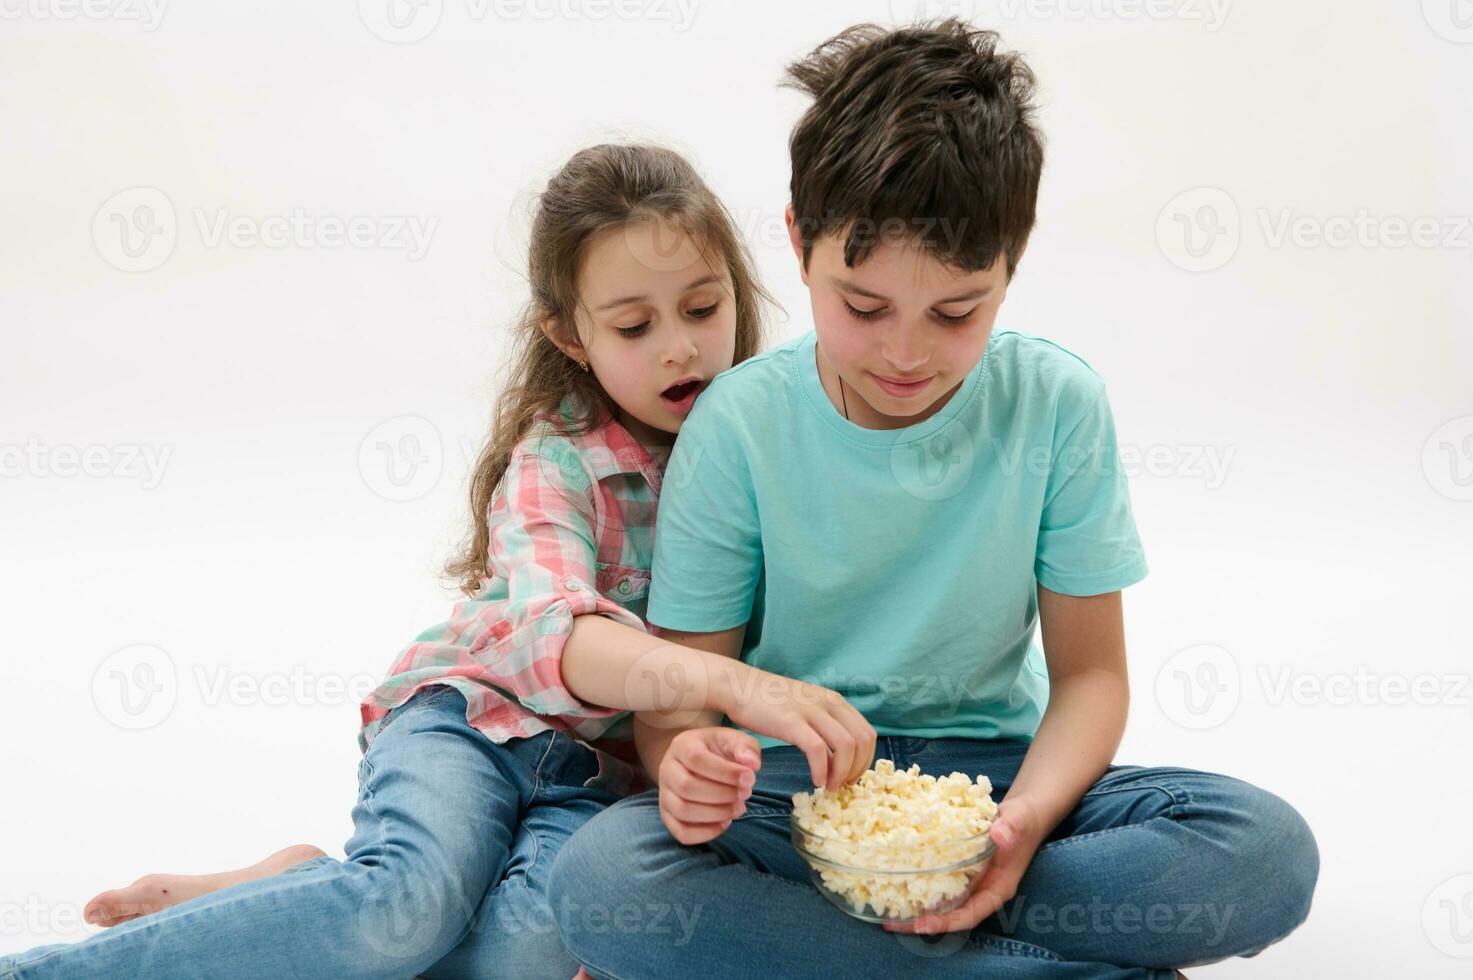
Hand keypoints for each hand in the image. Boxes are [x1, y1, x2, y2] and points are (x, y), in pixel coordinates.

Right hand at [657, 727, 759, 844]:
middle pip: (686, 787)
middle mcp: (667, 769)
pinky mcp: (668, 816)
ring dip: (716, 814)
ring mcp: (664, 794)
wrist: (696, 761)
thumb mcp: (733, 740)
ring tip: (738, 807)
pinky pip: (682, 832)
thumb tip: (752, 765)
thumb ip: (746, 747)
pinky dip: (706, 833)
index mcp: (681, 745)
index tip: (750, 778)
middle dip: (722, 795)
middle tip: (745, 793)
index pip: (696, 759)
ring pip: (683, 811)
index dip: (725, 772)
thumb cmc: (717, 750)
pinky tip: (725, 822)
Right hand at [719, 669, 875, 790]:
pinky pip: (817, 750)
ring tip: (829, 786)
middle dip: (857, 769)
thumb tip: (838, 756)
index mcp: (834, 701)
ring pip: (845, 746)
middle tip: (842, 786)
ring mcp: (810, 710)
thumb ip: (824, 724)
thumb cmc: (770, 702)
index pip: (867, 733)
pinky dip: (822, 770)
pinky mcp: (791, 721)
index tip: (852, 777)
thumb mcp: (806, 706)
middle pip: (862, 741)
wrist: (739, 686)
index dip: (865, 760)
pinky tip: (816, 780)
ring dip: (842, 773)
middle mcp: (828, 702)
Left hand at [885, 795, 1045, 934]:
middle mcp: (981, 890)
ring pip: (941, 901)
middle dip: (922, 922)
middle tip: (890, 924)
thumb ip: (1011, 829)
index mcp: (997, 888)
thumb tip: (1000, 835)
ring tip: (885, 912)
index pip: (971, 914)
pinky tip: (896, 881)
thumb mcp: (1019, 821)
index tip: (923, 925)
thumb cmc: (1022, 820)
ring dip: (916, 907)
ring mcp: (969, 881)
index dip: (947, 922)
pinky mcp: (958, 868)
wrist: (1020, 815)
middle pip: (951, 914)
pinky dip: (918, 884)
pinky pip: (937, 881)